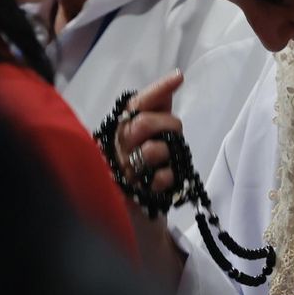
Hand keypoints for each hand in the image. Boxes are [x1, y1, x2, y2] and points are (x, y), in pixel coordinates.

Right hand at [114, 71, 188, 287]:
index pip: (135, 103)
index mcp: (119, 129)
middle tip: (173, 136)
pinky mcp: (131, 196)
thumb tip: (175, 77)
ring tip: (166, 164)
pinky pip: (159, 179)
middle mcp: (115, 148)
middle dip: (167, 126)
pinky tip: (163, 182)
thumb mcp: (152, 136)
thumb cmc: (145, 169)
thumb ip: (159, 109)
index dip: (157, 90)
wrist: (138, 216)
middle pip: (142, 124)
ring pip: (151, 151)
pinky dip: (168, 179)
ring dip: (169, 156)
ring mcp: (121, 172)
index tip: (178, 78)